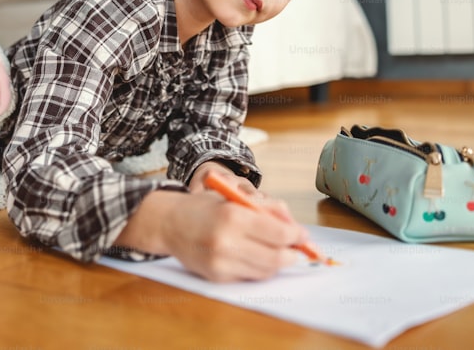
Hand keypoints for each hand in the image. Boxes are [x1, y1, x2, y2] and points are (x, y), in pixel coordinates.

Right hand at [162, 189, 308, 281]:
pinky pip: (249, 277)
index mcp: (233, 216)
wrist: (169, 223)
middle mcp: (226, 241)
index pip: (279, 234)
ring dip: (277, 263)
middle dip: (292, 254)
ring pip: (265, 271)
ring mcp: (221, 262)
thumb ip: (266, 208)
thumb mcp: (234, 197)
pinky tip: (257, 257)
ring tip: (278, 252)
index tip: (303, 234)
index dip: (297, 236)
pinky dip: (259, 269)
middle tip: (297, 249)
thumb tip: (294, 226)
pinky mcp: (217, 277)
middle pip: (276, 257)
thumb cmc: (204, 207)